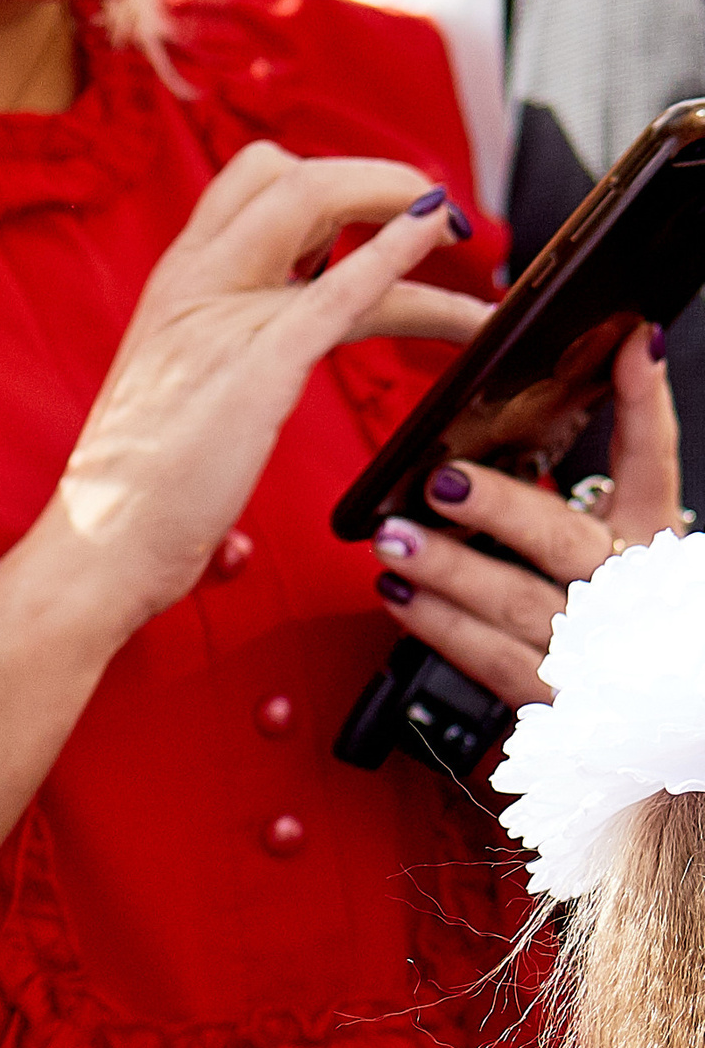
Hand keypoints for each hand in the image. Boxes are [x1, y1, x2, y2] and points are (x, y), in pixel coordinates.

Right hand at [45, 142, 488, 636]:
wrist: (93, 556)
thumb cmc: (130, 509)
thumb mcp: (170, 419)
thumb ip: (212, 400)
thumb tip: (243, 483)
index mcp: (172, 291)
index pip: (248, 187)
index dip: (321, 186)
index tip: (369, 217)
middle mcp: (192, 283)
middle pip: (287, 172)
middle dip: (370, 179)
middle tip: (428, 211)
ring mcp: (224, 315)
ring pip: (323, 204)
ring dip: (405, 208)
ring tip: (464, 236)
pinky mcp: (260, 363)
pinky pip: (343, 282)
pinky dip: (396, 249)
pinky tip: (435, 234)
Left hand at [368, 322, 686, 706]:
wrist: (639, 703)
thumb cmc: (620, 603)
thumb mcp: (627, 528)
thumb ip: (615, 453)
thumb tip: (608, 365)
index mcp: (649, 537)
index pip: (655, 458)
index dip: (645, 401)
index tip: (633, 343)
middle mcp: (621, 590)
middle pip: (561, 540)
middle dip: (500, 507)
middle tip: (443, 482)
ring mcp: (585, 648)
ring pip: (512, 604)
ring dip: (447, 568)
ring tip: (393, 539)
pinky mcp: (546, 696)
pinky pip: (485, 659)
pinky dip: (437, 625)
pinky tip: (398, 595)